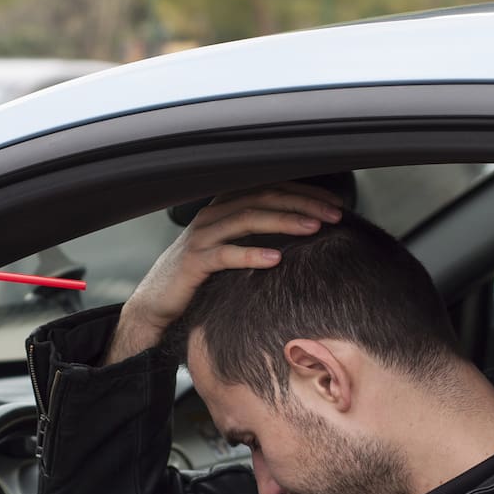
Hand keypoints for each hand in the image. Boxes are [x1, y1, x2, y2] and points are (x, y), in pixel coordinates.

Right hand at [106, 183, 342, 363]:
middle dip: (302, 203)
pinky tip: (276, 259)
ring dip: (284, 221)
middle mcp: (212, 215)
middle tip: (335, 214)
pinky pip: (225, 254)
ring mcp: (201, 237)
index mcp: (224, 207)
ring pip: (247, 219)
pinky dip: (251, 254)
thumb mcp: (232, 250)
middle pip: (263, 198)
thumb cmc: (200, 279)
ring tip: (313, 228)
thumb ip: (258, 237)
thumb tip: (303, 235)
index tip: (336, 204)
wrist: (157, 305)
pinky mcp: (192, 262)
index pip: (270, 188)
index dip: (305, 192)